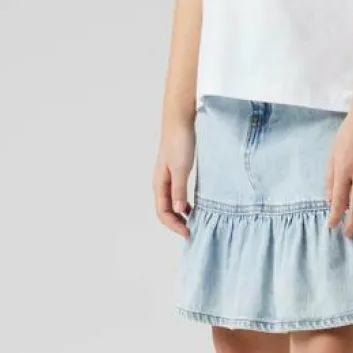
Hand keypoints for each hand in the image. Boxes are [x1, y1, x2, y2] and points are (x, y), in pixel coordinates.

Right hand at [154, 116, 196, 237]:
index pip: (163, 212)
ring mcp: (168, 177)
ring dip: (180, 214)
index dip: (174, 225)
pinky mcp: (176, 171)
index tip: (189, 233)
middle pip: (165, 210)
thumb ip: (179, 190)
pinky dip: (183, 203)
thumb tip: (178, 211)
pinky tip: (194, 205)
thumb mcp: (181, 168)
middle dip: (176, 223)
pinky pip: (176, 193)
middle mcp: (161, 182)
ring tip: (194, 221)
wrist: (180, 120)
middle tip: (192, 231)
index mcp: (159, 183)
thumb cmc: (179, 142)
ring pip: (171, 202)